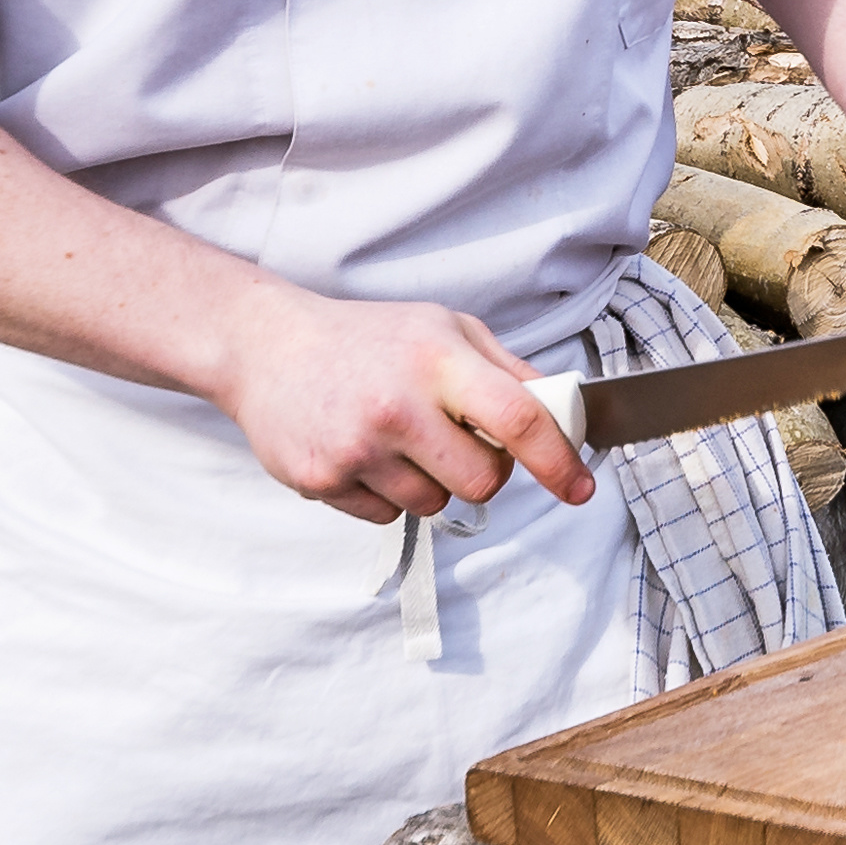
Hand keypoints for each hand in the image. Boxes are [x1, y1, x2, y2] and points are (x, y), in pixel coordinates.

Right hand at [212, 286, 597, 526]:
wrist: (266, 348)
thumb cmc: (365, 338)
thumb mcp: (442, 328)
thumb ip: (506, 369)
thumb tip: (562, 411)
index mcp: (436, 359)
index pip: (518, 418)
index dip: (558, 460)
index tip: (579, 487)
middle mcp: (397, 405)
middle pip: (483, 482)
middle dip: (484, 472)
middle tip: (455, 442)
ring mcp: (357, 448)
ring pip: (436, 505)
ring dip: (430, 483)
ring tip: (395, 439)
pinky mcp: (322, 480)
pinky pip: (388, 516)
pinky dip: (386, 494)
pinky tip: (363, 453)